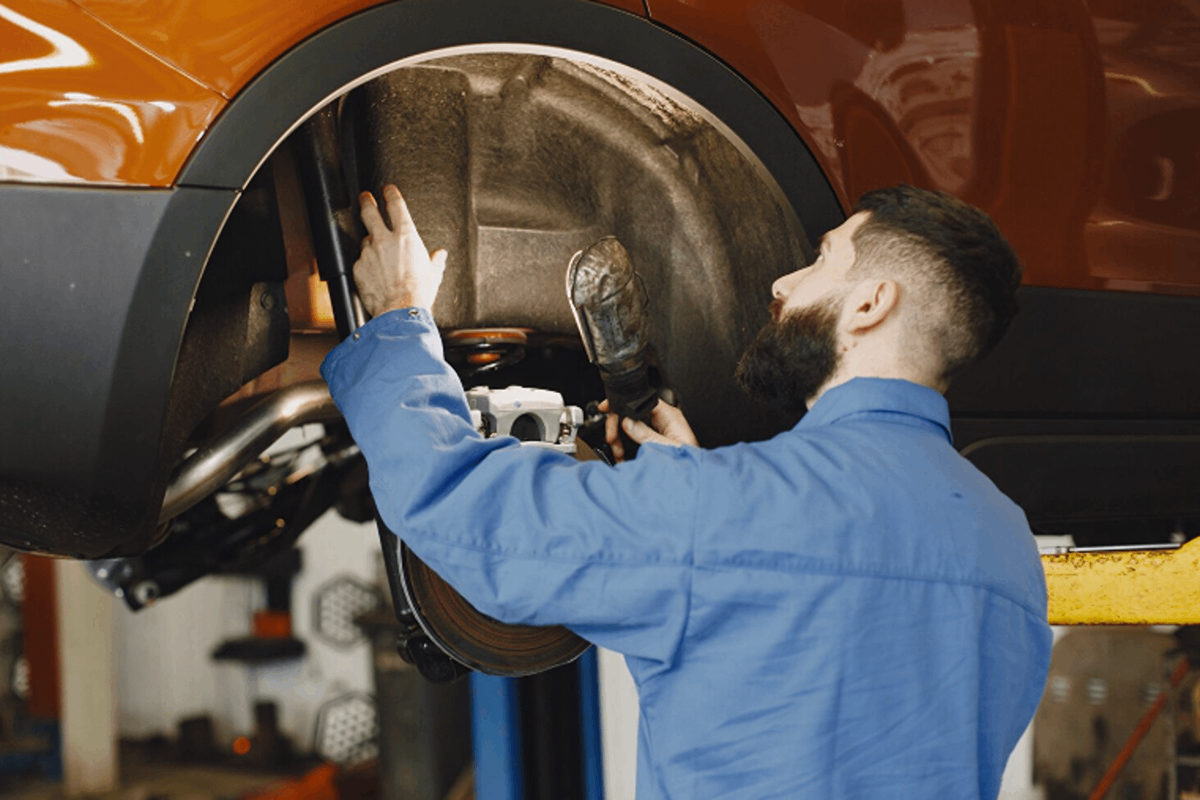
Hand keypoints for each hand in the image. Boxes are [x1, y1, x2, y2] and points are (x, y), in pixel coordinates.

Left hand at [354, 184, 446, 316]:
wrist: (400, 311)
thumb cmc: (418, 293)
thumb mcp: (433, 274)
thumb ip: (435, 260)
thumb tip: (440, 255)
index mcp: (406, 236)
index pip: (396, 206)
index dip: (391, 194)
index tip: (388, 189)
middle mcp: (385, 240)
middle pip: (370, 212)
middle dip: (367, 201)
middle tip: (365, 197)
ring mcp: (369, 253)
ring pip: (365, 240)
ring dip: (370, 244)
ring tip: (378, 256)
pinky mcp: (358, 267)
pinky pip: (361, 261)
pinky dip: (366, 264)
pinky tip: (374, 274)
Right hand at [600, 398, 698, 461]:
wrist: (693, 478)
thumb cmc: (687, 463)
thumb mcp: (665, 447)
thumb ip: (646, 435)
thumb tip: (627, 422)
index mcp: (669, 416)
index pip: (641, 400)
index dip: (623, 405)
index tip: (607, 409)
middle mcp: (663, 420)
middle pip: (632, 414)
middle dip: (618, 426)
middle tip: (611, 439)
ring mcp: (657, 430)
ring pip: (630, 426)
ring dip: (620, 439)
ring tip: (618, 452)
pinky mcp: (653, 440)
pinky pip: (634, 438)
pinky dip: (625, 446)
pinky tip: (622, 455)